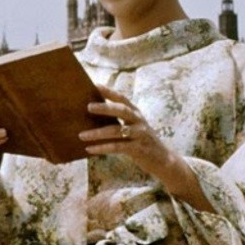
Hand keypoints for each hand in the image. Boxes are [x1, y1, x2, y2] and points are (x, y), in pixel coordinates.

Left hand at [79, 86, 213, 210]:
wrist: (163, 159)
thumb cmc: (142, 141)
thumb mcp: (133, 126)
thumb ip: (120, 119)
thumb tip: (95, 112)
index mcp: (136, 113)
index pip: (122, 98)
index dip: (109, 91)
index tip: (94, 85)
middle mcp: (138, 121)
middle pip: (121, 110)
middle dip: (104, 107)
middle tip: (88, 107)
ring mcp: (139, 134)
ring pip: (116, 131)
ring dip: (97, 133)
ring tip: (82, 135)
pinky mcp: (138, 149)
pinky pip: (117, 147)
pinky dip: (102, 148)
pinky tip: (90, 149)